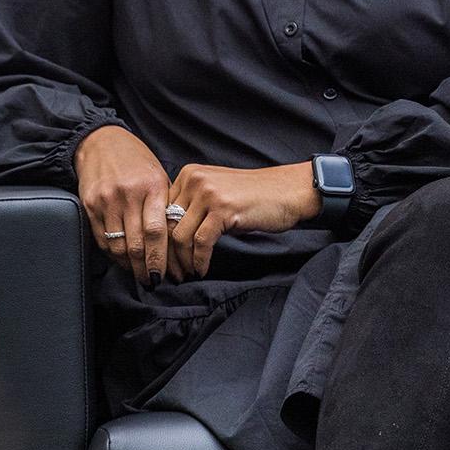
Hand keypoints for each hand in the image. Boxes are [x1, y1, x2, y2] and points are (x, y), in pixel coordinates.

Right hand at [75, 125, 173, 287]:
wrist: (101, 142)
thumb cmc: (136, 161)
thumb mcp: (158, 177)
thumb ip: (165, 207)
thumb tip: (174, 244)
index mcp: (151, 187)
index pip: (156, 232)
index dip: (160, 259)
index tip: (165, 275)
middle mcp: (127, 194)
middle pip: (137, 243)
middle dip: (145, 268)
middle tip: (152, 281)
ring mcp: (106, 200)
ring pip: (117, 245)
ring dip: (128, 265)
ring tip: (137, 273)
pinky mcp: (89, 204)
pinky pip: (101, 238)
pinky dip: (112, 253)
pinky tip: (121, 259)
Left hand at [165, 162, 322, 279]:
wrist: (289, 191)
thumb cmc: (254, 198)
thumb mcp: (216, 195)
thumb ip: (193, 208)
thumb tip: (171, 237)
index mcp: (188, 174)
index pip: (161, 210)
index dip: (160, 238)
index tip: (163, 258)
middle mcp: (193, 180)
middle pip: (167, 223)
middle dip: (167, 253)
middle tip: (171, 273)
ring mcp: (207, 193)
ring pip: (181, 235)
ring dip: (182, 261)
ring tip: (187, 274)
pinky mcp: (223, 209)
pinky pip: (201, 242)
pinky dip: (199, 260)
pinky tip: (202, 270)